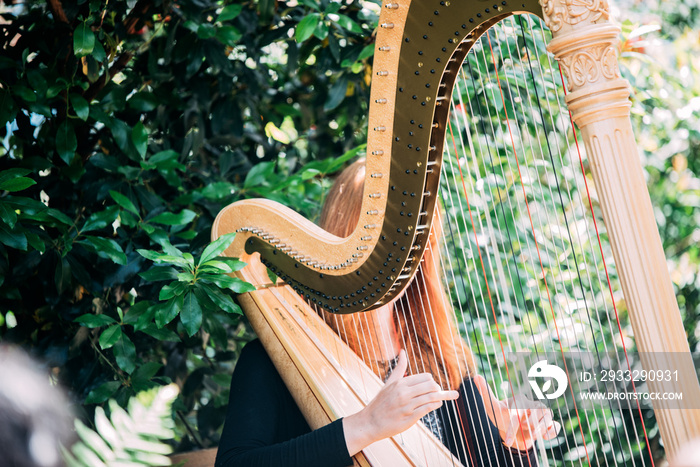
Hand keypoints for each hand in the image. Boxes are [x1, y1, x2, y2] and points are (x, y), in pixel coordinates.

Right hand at [343, 350, 458, 455]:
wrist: (370, 422)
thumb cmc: (380, 402)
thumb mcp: (388, 383)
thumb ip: (399, 368)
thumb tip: (402, 351)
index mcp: (400, 383)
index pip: (425, 377)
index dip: (431, 381)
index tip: (431, 386)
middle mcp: (403, 393)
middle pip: (431, 386)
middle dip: (437, 389)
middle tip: (437, 392)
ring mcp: (407, 406)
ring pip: (431, 397)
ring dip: (441, 397)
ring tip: (443, 397)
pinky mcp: (410, 418)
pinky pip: (428, 408)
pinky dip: (436, 405)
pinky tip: (438, 404)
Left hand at [472, 374, 560, 450]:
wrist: (512, 433)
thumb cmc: (501, 418)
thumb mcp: (492, 407)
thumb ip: (486, 393)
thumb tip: (476, 376)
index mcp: (520, 400)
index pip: (519, 410)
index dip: (512, 427)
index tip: (507, 440)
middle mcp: (532, 405)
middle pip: (535, 415)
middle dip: (528, 427)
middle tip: (522, 433)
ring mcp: (542, 415)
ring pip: (546, 420)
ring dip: (538, 431)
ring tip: (530, 435)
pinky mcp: (548, 425)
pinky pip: (555, 427)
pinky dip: (551, 433)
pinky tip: (544, 437)